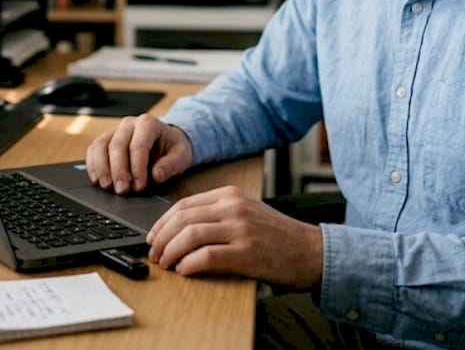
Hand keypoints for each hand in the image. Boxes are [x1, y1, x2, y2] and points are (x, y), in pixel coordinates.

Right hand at [85, 115, 192, 193]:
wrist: (167, 141)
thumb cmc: (173, 149)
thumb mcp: (181, 156)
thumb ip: (171, 165)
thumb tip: (157, 175)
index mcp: (149, 124)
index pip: (139, 145)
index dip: (137, 167)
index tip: (139, 186)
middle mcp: (130, 124)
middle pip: (117, 145)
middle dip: (118, 170)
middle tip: (122, 190)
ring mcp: (115, 130)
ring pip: (101, 145)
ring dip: (102, 168)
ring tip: (106, 186)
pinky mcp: (106, 139)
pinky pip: (94, 149)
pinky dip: (93, 164)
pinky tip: (96, 179)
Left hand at [146, 185, 322, 288]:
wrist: (310, 250)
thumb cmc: (277, 235)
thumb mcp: (246, 211)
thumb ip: (216, 213)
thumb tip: (179, 229)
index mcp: (230, 194)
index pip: (183, 205)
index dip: (162, 223)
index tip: (154, 237)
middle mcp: (234, 207)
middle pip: (182, 219)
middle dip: (162, 239)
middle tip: (156, 254)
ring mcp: (241, 229)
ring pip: (190, 236)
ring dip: (171, 252)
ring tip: (167, 264)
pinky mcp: (246, 253)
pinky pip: (207, 257)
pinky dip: (189, 264)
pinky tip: (185, 270)